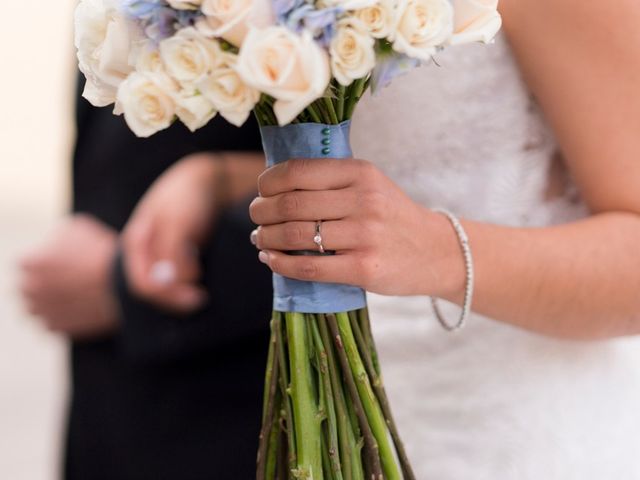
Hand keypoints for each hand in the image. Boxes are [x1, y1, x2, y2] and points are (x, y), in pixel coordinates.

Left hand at [19, 215, 118, 338]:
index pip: (27, 262)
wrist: (124, 284)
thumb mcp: (78, 227)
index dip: (47, 260)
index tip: (64, 260)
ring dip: (50, 301)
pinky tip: (80, 307)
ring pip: (38, 307)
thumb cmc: (103, 253)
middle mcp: (30, 289)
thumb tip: (56, 244)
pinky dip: (63, 316)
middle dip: (44, 282)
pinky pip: (53, 322)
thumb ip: (57, 237)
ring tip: (73, 295)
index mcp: (30, 263)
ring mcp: (43, 311)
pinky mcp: (58, 327)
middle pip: (29, 286)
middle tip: (69, 278)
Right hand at [122, 151, 264, 312]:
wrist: (205, 180)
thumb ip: (173, 250)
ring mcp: (158, 254)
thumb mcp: (178, 220)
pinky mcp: (174, 256)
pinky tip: (201, 280)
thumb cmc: (187, 195)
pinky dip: (186, 284)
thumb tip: (177, 281)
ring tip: (202, 293)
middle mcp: (144, 252)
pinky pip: (175, 278)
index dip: (166, 295)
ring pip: (164, 286)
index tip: (194, 296)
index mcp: (137, 242)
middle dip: (174, 298)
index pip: (142, 282)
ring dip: (180, 294)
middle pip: (152, 288)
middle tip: (201, 299)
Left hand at [250, 159, 464, 297]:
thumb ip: (331, 181)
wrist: (436, 251)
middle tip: (256, 219)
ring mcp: (365, 235)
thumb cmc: (393, 217)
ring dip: (266, 239)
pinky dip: (281, 264)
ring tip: (260, 240)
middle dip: (261, 213)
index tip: (261, 193)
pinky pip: (309, 267)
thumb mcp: (370, 185)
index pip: (297, 172)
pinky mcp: (364, 268)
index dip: (268, 184)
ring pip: (295, 235)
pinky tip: (271, 260)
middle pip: (290, 205)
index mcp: (360, 172)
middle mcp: (363, 200)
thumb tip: (273, 188)